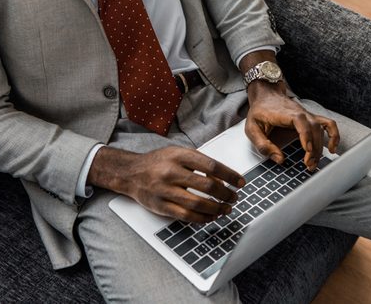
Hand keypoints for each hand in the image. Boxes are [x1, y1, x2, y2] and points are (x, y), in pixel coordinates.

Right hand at [88, 145, 244, 222]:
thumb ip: (199, 163)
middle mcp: (171, 172)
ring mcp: (165, 190)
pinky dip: (202, 218)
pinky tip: (211, 216)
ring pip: (198, 203)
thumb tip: (224, 178)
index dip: (230, 175)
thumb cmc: (158, 162)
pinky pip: (186, 216)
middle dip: (226, 194)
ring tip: (226, 208)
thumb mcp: (178, 153)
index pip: (211, 166)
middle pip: (207, 186)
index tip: (240, 182)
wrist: (130, 173)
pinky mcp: (161, 206)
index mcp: (179, 155)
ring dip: (217, 208)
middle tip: (234, 197)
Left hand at [245, 80, 339, 170]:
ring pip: (321, 131)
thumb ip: (263, 145)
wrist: (266, 94)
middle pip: (314, 130)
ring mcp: (308, 115)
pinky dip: (334, 135)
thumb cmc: (259, 110)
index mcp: (287, 114)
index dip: (306, 136)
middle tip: (308, 165)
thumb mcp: (252, 128)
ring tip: (313, 163)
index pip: (301, 122)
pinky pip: (328, 124)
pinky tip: (333, 148)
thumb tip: (279, 159)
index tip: (307, 151)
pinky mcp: (311, 119)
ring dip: (320, 148)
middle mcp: (301, 113)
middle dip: (314, 149)